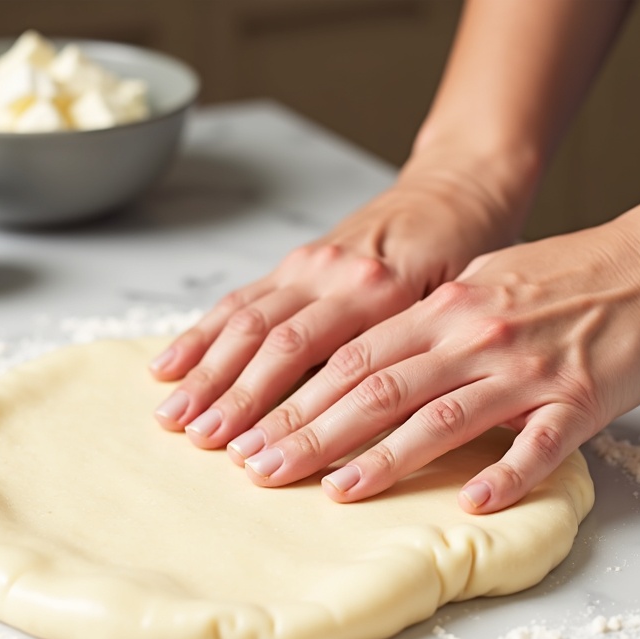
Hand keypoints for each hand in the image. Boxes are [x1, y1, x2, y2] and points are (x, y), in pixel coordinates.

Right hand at [150, 156, 524, 451]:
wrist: (458, 187)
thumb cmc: (468, 249)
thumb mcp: (458, 300)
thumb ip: (409, 347)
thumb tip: (366, 415)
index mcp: (376, 288)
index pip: (309, 356)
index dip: (275, 407)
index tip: (253, 450)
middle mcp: (332, 273)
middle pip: (267, 341)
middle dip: (230, 396)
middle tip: (201, 442)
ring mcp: (308, 264)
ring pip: (243, 320)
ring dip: (205, 370)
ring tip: (172, 415)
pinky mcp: (295, 261)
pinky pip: (240, 298)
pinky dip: (202, 334)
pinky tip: (170, 365)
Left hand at [231, 218, 639, 512]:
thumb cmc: (572, 273)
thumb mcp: (485, 280)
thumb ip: (431, 318)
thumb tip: (377, 355)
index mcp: (447, 306)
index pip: (354, 358)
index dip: (298, 398)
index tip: (253, 431)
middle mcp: (475, 333)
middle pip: (377, 388)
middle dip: (312, 432)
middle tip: (260, 469)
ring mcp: (527, 367)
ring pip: (440, 415)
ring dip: (383, 456)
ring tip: (333, 492)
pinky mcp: (582, 399)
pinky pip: (538, 444)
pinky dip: (504, 473)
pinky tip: (470, 502)